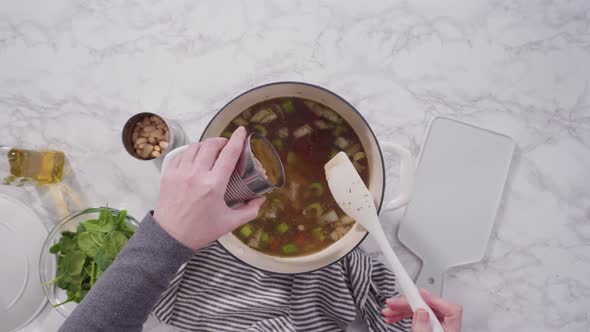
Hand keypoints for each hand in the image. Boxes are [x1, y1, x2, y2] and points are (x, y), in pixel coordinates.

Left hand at [154, 126, 264, 249]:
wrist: (170, 237)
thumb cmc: (200, 231)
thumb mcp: (230, 223)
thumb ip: (250, 210)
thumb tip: (261, 198)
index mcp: (214, 185)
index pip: (229, 154)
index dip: (237, 139)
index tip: (242, 131)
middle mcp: (196, 175)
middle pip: (211, 145)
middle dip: (222, 140)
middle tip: (227, 145)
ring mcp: (180, 173)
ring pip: (195, 146)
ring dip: (206, 145)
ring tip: (212, 150)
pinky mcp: (168, 175)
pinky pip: (181, 155)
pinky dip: (191, 152)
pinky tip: (196, 158)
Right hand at [382, 289, 461, 331]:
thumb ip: (423, 328)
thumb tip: (421, 311)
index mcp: (450, 331)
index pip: (450, 308)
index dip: (433, 298)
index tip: (416, 293)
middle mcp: (445, 329)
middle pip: (431, 307)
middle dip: (410, 302)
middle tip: (393, 302)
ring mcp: (436, 329)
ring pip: (422, 311)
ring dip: (403, 308)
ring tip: (389, 310)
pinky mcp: (428, 330)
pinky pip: (419, 318)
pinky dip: (405, 315)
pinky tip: (395, 316)